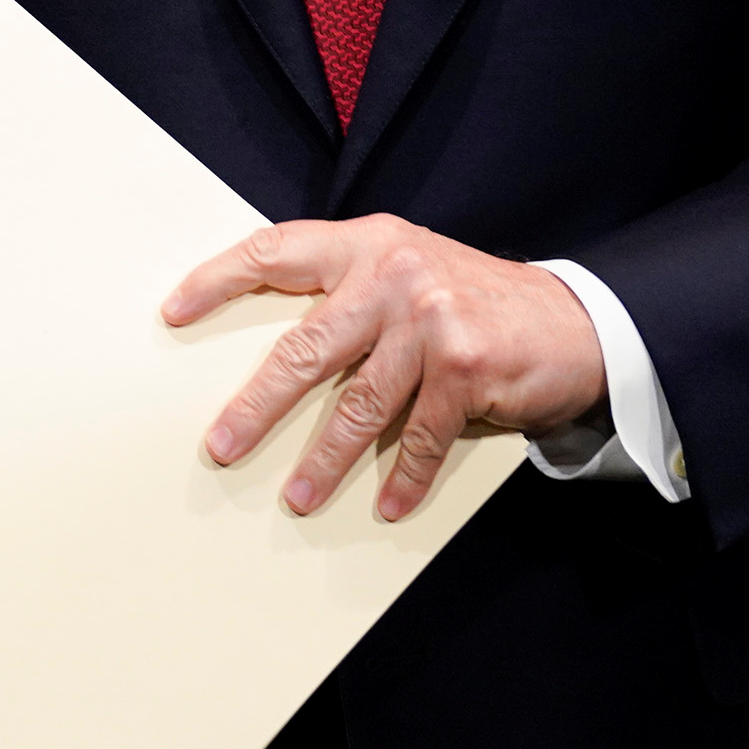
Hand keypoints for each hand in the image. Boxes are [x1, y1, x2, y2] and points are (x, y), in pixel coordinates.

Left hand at [162, 215, 603, 523]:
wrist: (574, 318)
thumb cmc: (473, 299)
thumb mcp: (408, 268)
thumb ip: (350, 290)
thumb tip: (273, 352)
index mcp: (368, 242)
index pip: (277, 250)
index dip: (220, 279)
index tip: (174, 312)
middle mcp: (394, 273)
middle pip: (305, 347)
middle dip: (258, 406)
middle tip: (221, 446)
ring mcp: (431, 320)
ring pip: (358, 406)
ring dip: (324, 462)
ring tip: (298, 499)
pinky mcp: (466, 367)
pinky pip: (420, 438)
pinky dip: (403, 478)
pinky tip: (386, 505)